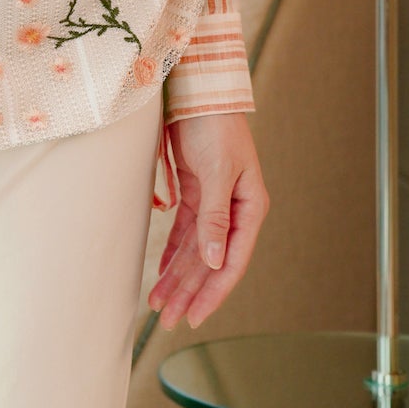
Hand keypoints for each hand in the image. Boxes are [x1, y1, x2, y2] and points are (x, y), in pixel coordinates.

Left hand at [147, 111, 268, 330]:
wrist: (198, 87)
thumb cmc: (215, 124)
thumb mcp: (217, 171)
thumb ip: (215, 216)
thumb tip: (216, 262)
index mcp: (249, 207)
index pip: (233, 261)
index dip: (214, 292)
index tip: (194, 316)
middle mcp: (234, 209)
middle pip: (212, 261)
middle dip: (190, 291)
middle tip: (168, 319)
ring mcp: (214, 201)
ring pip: (196, 250)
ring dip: (178, 276)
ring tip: (159, 304)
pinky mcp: (195, 191)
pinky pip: (185, 232)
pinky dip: (173, 252)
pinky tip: (162, 272)